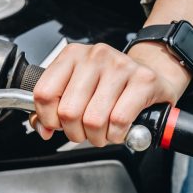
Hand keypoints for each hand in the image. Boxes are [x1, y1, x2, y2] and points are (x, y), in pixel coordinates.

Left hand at [31, 42, 189, 145]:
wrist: (150, 75)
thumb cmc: (109, 85)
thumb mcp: (76, 89)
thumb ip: (53, 108)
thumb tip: (43, 128)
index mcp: (72, 55)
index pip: (44, 93)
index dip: (48, 118)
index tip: (57, 124)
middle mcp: (94, 56)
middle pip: (68, 111)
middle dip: (75, 132)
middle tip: (84, 132)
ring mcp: (120, 66)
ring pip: (93, 120)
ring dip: (96, 137)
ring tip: (102, 132)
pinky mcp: (143, 80)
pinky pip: (119, 120)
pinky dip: (116, 134)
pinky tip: (118, 130)